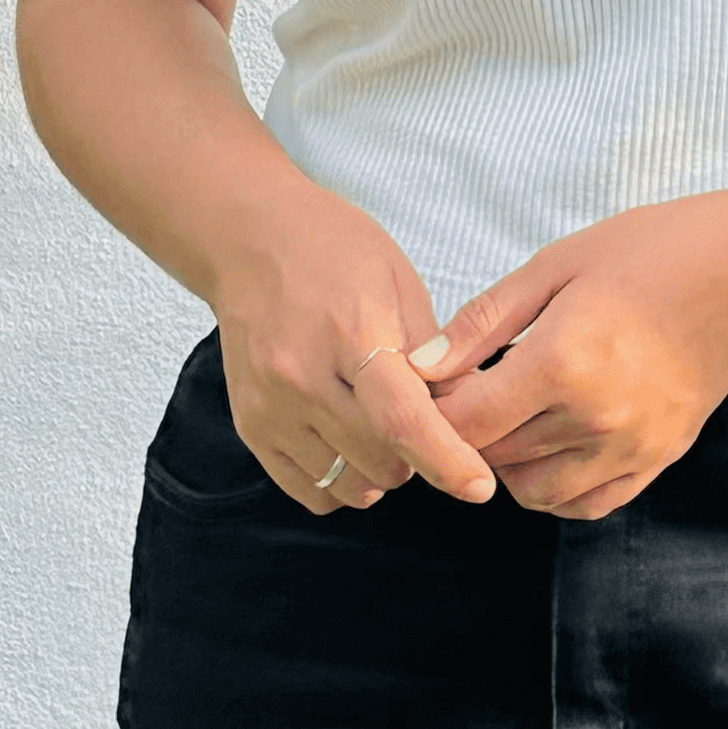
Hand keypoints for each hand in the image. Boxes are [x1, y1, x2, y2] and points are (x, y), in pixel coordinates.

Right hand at [209, 175, 500, 514]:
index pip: (402, 421)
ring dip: (380, 473)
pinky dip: (341, 482)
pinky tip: (351, 445)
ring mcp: (270, 407)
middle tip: (422, 422)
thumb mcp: (400, 282)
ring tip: (383, 429)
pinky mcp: (251, 426)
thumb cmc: (333, 250)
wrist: (249, 239)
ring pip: (347, 484)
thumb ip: (433, 354)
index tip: (478, 485)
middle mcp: (303, 377)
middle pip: (379, 461)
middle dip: (417, 456)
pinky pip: (309, 489)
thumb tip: (467, 414)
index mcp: (352, 333)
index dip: (446, 461)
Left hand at [422, 192, 727, 519]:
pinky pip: (586, 504)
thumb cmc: (654, 250)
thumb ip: (484, 321)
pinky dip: (556, 486)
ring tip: (513, 411)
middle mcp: (597, 420)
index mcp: (563, 363)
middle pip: (493, 459)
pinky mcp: (659, 459)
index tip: (431, 381)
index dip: (433, 408)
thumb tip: (419, 367)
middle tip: (469, 387)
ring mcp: (633, 448)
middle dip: (466, 430)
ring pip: (534, 493)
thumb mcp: (557, 264)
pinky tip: (553, 440)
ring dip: (508, 462)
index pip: (465, 424)